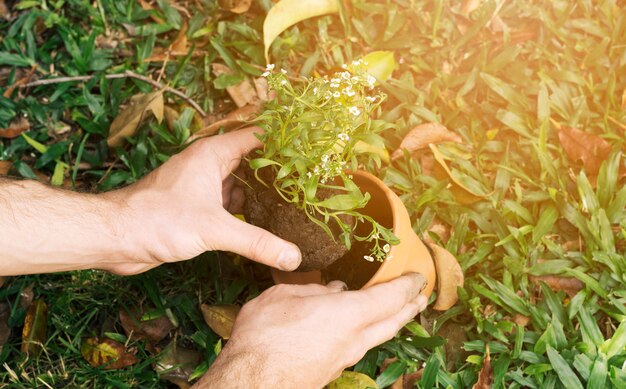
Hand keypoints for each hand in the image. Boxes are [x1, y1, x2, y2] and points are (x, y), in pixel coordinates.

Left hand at [106, 127, 301, 274]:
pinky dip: (245, 213)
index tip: (310, 149)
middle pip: (252, 162)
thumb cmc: (156, 220)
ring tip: (295, 204)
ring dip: (262, 195)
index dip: (283, 141)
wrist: (116, 238)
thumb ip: (256, 242)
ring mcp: (201, 187)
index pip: (256, 137)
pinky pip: (228, 205)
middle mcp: (208, 166)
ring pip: (240, 186)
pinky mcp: (195, 208)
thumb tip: (293, 256)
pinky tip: (264, 225)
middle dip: (278, 173)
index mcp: (212, 154)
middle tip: (310, 182)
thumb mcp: (214, 229)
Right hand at [197, 273, 427, 388]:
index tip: (418, 275)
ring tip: (398, 311)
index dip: (408, 284)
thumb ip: (314, 291)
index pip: (391, 297)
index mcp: (349, 314)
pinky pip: (360, 345)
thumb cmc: (265, 336)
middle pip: (394, 321)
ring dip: (393, 321)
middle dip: (411, 306)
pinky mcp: (332, 369)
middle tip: (421, 296)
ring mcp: (345, 358)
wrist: (251, 384)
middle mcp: (355, 339)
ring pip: (380, 336)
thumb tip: (334, 290)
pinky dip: (370, 331)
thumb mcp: (284, 297)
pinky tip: (357, 327)